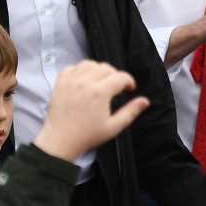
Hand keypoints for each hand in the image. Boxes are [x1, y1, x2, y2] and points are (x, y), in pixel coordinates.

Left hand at [34, 61, 148, 161]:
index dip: (129, 81)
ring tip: (101, 82)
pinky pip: (73, 67)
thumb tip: (145, 101)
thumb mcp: (113, 127)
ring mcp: (71, 81)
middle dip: (115, 76)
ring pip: (90, 64)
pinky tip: (85, 81)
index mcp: (99, 93)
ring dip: (98, 70)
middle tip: (116, 88)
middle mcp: (85, 83)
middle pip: (106, 68)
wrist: (60, 141)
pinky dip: (81, 70)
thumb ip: (131, 112)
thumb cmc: (87, 136)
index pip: (121, 77)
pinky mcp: (61, 83)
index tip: (129, 89)